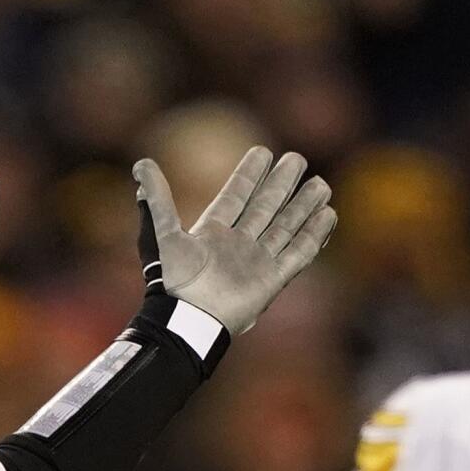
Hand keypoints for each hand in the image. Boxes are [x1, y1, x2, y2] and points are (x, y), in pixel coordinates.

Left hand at [133, 147, 336, 335]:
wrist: (188, 319)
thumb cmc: (171, 279)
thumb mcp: (160, 234)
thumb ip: (157, 199)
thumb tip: (141, 164)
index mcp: (212, 231)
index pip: (236, 195)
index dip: (249, 174)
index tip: (263, 151)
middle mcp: (237, 244)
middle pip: (265, 207)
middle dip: (281, 184)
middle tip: (297, 158)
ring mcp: (256, 261)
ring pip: (285, 226)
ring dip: (303, 206)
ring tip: (320, 184)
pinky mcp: (272, 279)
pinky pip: (298, 252)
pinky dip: (313, 235)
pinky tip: (328, 215)